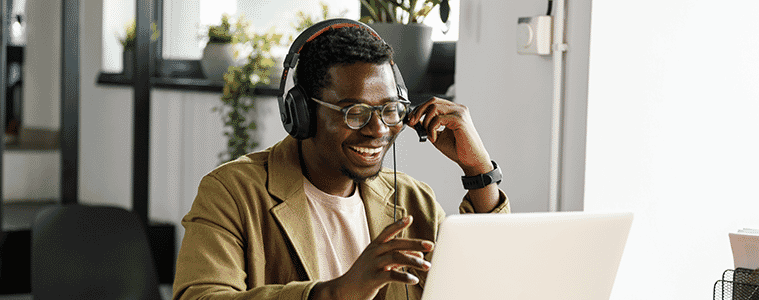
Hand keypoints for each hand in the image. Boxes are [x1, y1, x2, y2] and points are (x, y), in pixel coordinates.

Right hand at [311, 215, 433, 299]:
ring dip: (414, 261)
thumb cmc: (364, 275)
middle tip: (431, 245)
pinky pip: (391, 275)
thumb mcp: (379, 262)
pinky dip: (404, 277)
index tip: (410, 218)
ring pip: (396, 257)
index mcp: (374, 246)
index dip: (398, 224)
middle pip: (396, 244)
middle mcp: (373, 253)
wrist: (345, 290)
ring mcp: (373, 265)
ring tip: (427, 266)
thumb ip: (398, 257)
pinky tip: (414, 279)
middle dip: (415, 243)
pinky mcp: (373, 278)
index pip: (387, 232)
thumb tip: (419, 255)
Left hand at [407, 97, 491, 175]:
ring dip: (426, 122)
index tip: (411, 119)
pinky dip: (432, 128)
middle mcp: (458, 109)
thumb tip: (412, 121)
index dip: (420, 109)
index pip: (433, 102)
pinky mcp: (460, 120)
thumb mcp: (436, 135)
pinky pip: (438, 119)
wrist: (471, 160)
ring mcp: (460, 112)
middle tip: (412, 122)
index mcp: (453, 111)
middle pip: (432, 101)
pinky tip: (435, 138)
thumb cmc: (457, 149)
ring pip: (433, 107)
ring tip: (429, 134)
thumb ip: (426, 126)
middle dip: (418, 111)